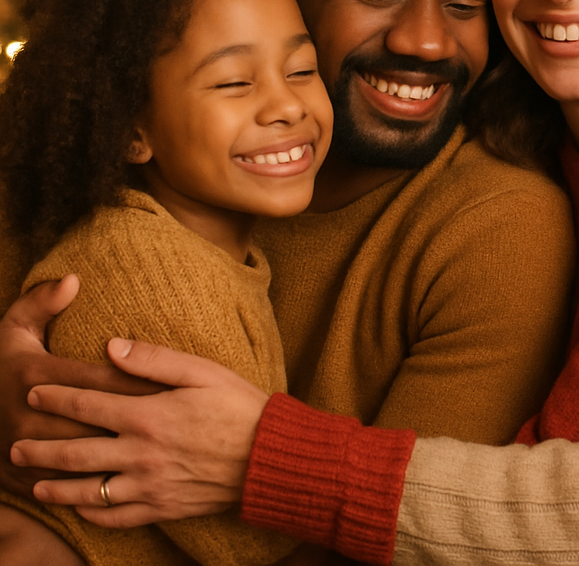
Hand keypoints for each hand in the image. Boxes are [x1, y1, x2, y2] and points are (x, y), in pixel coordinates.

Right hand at [0, 277, 155, 498]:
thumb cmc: (3, 365)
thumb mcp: (14, 329)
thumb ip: (42, 302)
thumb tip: (74, 279)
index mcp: (36, 376)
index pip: (100, 380)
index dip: (139, 383)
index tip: (177, 386)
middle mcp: (29, 415)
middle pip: (97, 421)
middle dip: (140, 423)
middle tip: (184, 423)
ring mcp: (24, 450)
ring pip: (85, 457)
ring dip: (124, 458)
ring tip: (168, 454)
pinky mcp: (21, 478)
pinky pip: (67, 486)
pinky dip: (100, 485)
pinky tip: (134, 481)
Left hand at [11, 338, 269, 527]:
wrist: (268, 456)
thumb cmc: (239, 406)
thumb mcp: (203, 371)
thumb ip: (155, 360)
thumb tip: (112, 347)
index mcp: (148, 415)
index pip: (88, 404)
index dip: (56, 396)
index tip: (33, 390)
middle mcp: (140, 453)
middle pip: (75, 452)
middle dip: (40, 448)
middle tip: (14, 445)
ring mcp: (148, 485)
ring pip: (87, 491)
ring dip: (55, 487)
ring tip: (35, 483)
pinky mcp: (160, 508)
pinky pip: (114, 517)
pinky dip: (90, 513)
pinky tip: (80, 507)